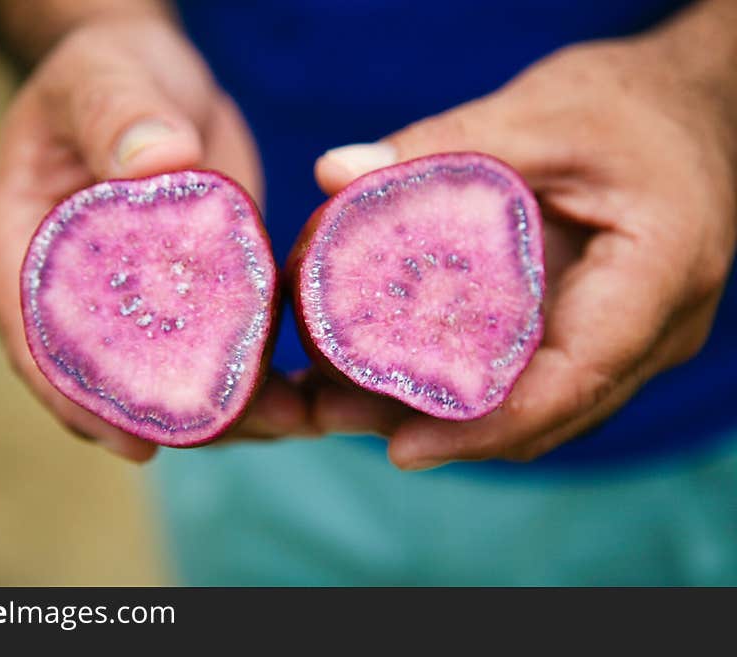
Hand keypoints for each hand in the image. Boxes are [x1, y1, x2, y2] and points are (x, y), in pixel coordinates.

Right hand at [0, 17, 306, 460]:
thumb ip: (119, 114)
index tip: (136, 442)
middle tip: (252, 431)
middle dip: (180, 417)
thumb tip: (156, 160)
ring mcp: (136, 303)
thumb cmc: (110, 74)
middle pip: (115, 379)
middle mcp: (78, 292)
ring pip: (173, 377)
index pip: (38, 337)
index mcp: (28, 246)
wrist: (157, 85)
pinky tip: (306, 391)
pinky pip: (216, 349)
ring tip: (299, 418)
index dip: (79, 399)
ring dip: (233, 410)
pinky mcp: (188, 299)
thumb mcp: (104, 76)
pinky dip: (256, 377)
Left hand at [313, 35, 736, 468]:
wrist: (692, 107)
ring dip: (443, 415)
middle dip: (439, 428)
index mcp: (659, 274)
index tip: (401, 449)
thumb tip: (334, 174)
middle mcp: (654, 329)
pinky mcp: (597, 333)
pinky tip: (393, 367)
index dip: (487, 426)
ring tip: (341, 399)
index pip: (573, 380)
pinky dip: (467, 384)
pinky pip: (533, 380)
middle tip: (333, 412)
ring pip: (535, 408)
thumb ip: (443, 144)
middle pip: (542, 410)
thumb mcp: (540, 112)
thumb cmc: (629, 105)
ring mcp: (631, 341)